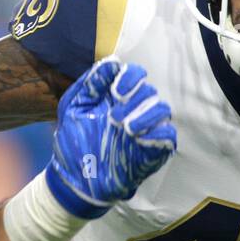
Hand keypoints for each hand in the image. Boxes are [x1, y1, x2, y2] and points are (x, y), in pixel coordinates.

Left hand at [45, 57, 176, 218]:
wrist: (72, 179)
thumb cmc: (71, 141)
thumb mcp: (73, 107)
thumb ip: (91, 84)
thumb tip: (113, 62)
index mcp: (114, 97)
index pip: (135, 75)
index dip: (132, 77)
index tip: (118, 90)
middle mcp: (132, 110)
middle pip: (149, 92)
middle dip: (135, 99)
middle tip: (115, 117)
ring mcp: (143, 131)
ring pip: (162, 110)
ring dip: (146, 115)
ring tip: (124, 128)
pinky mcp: (151, 152)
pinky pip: (168, 137)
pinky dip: (158, 133)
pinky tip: (138, 138)